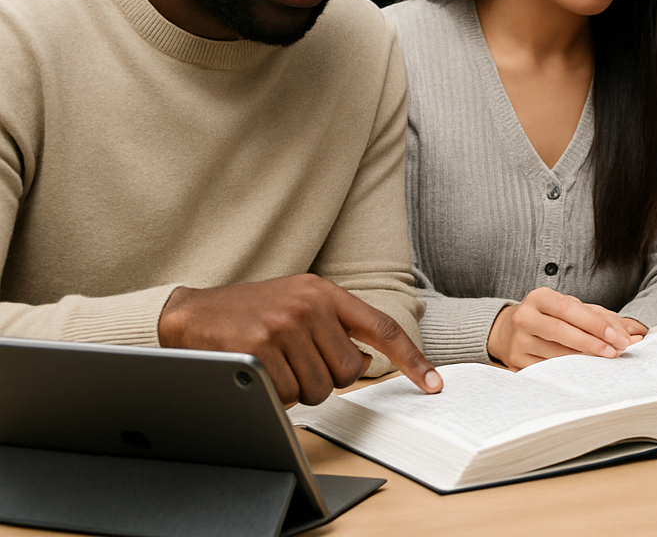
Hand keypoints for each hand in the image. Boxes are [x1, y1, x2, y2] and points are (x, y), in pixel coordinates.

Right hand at [158, 274, 440, 405]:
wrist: (192, 312)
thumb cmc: (252, 312)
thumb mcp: (299, 303)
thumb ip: (335, 325)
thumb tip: (366, 360)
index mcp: (326, 292)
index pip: (383, 328)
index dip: (412, 359)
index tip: (434, 383)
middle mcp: (309, 305)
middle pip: (347, 371)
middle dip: (327, 379)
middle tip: (299, 365)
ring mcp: (283, 326)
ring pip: (318, 387)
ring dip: (298, 389)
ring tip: (276, 365)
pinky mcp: (257, 348)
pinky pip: (285, 394)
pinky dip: (274, 395)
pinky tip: (258, 373)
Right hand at [488, 288, 640, 369]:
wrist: (508, 331)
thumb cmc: (550, 318)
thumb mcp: (572, 310)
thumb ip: (603, 318)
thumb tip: (635, 332)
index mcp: (540, 298)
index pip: (570, 309)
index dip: (595, 323)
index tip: (619, 336)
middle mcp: (525, 317)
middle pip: (561, 331)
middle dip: (593, 342)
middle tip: (617, 351)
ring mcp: (518, 342)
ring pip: (555, 353)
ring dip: (584, 358)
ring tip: (608, 359)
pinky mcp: (517, 362)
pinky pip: (547, 369)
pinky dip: (569, 370)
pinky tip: (585, 371)